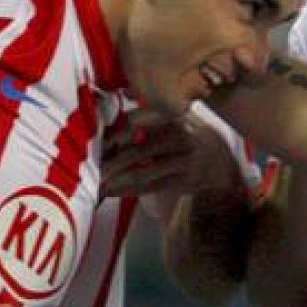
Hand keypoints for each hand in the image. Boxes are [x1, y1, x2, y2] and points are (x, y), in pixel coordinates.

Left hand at [101, 109, 241, 197]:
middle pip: (136, 151)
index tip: (94, 146)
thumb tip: (102, 130)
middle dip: (110, 163)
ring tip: (98, 184)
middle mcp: (179, 135)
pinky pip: (151, 187)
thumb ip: (140, 122)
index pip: (134, 122)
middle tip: (91, 169)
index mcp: (169, 115)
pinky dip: (129, 190)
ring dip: (116, 180)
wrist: (215, 157)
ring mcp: (184, 159)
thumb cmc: (179, 136)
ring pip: (142, 172)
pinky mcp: (185, 180)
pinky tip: (112, 191)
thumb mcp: (166, 120)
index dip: (112, 135)